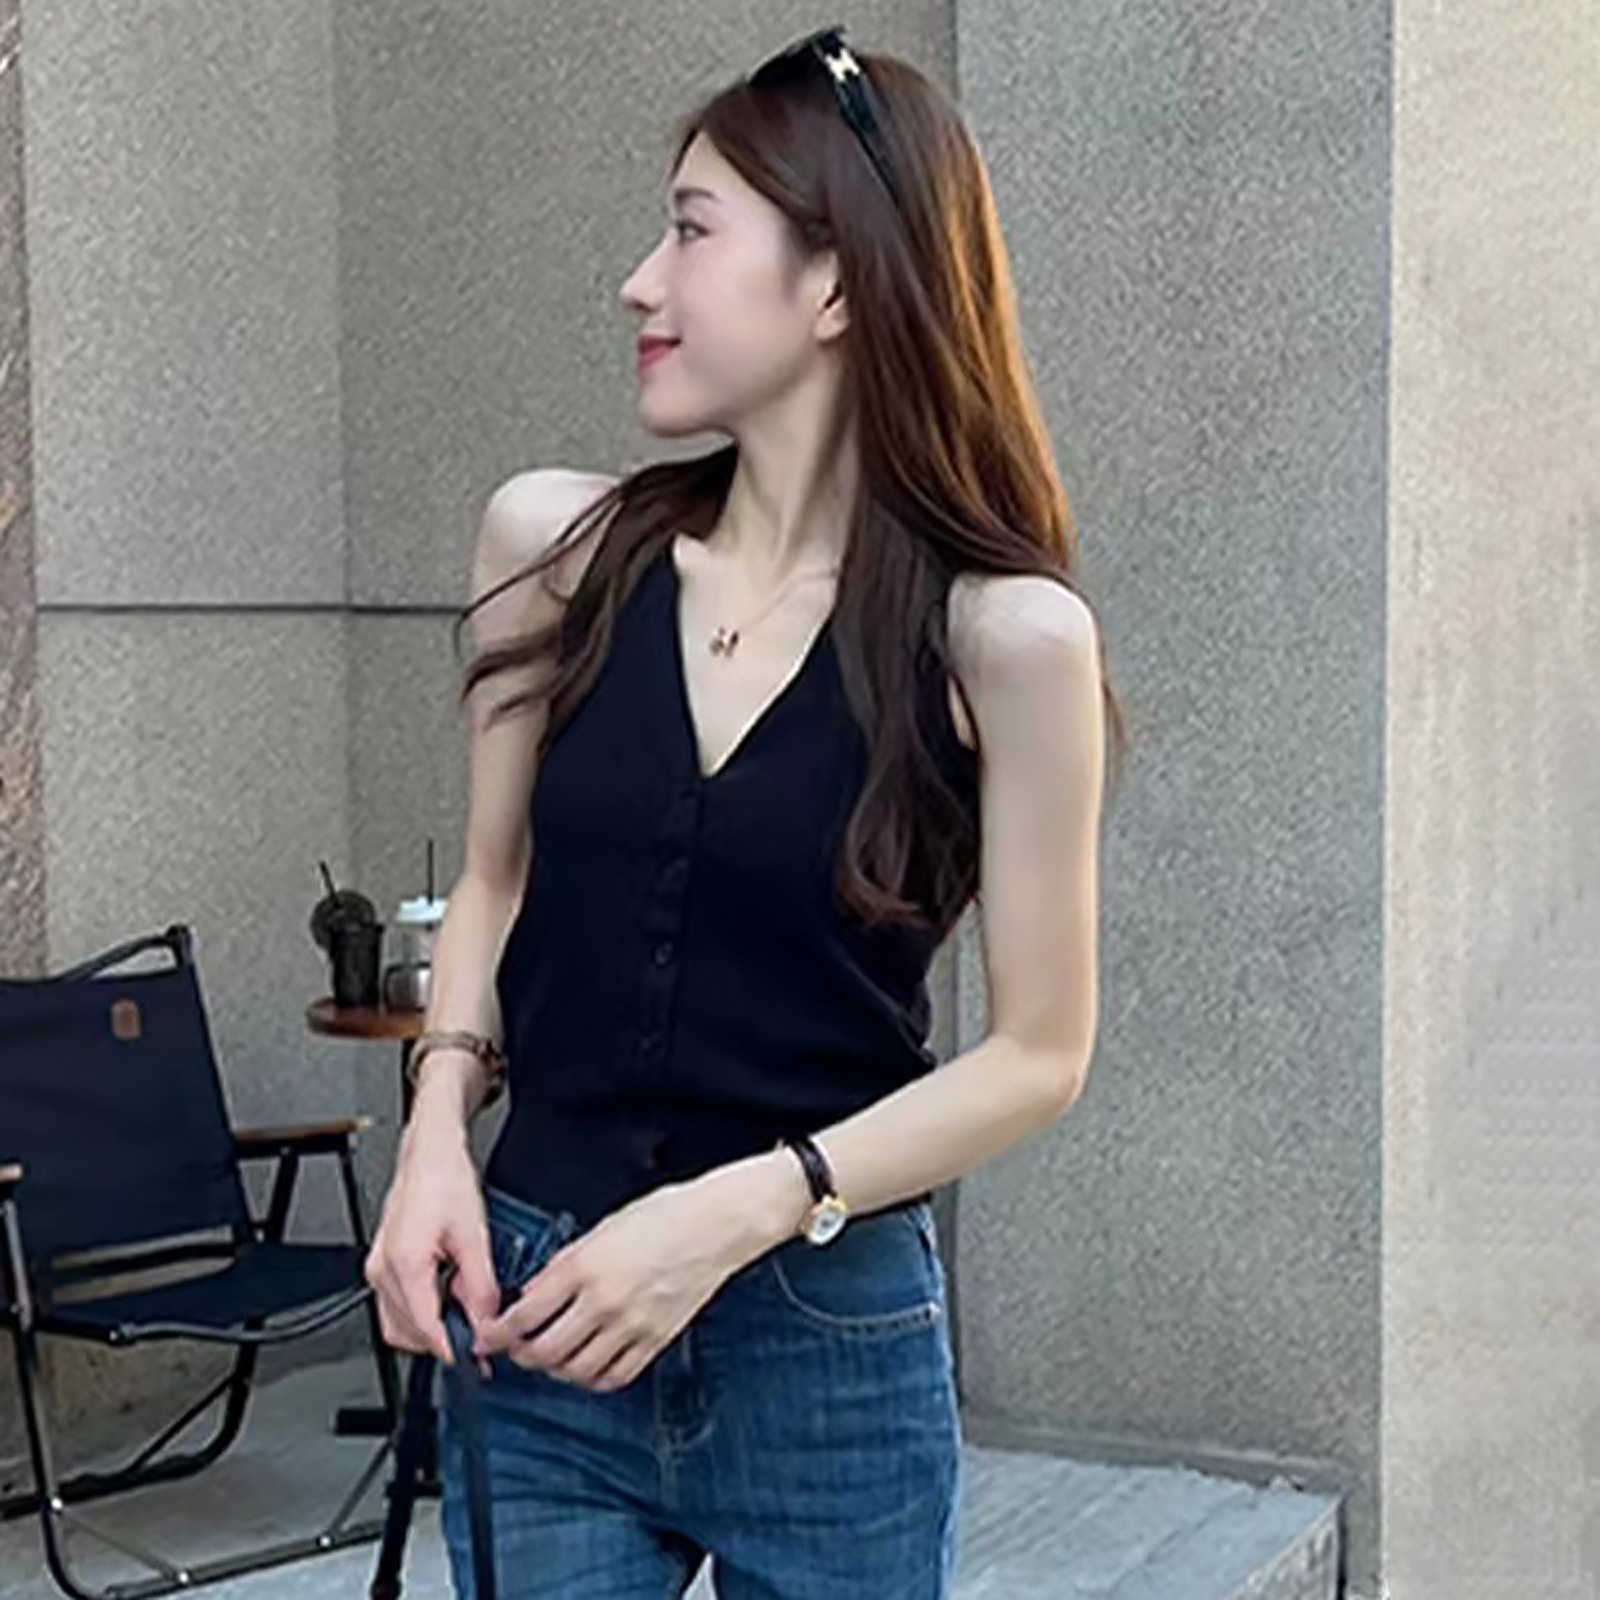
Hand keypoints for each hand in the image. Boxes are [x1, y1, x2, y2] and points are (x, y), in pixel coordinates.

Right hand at [364, 1093, 496, 1372]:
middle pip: (409, 1332)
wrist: (428, 1154)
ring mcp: (377, 1268)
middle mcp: (382, 1270)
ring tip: (466, 1313)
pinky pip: (397, 1306)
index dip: (453, 1350)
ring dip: (432, 1327)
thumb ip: (481, 1284)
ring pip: (399, 1324)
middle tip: (479, 1338)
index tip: (476, 1360)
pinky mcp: (381, 1265)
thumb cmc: (445, 1180)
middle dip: (445, 1340)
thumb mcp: (474, 1234)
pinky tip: (448, 1297)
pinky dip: (422, 1311)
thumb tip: (488, 1321)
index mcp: (404, 1263)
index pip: (425, 1327)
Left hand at [474, 1181, 733, 1392]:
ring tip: (549, 1357)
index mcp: (587, 1267)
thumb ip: (564, 1263)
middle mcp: (606, 1301)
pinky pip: (615, 1376)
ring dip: (554, 1369)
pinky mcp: (655, 1339)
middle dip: (521, 1355)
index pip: (526, 1315)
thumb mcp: (602, 1228)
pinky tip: (585, 1367)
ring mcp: (632, 1325)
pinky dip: (592, 1379)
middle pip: (545, 1351)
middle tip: (514, 1349)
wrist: (716, 1225)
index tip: (488, 1337)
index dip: (498, 1333)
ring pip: (576, 1370)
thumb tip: (534, 1292)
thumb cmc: (666, 1215)